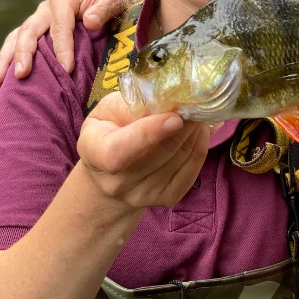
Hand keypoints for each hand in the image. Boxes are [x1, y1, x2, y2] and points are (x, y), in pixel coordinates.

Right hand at [0, 0, 134, 85]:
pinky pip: (17, 44)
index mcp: (64, 0)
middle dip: (24, 53)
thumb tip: (90, 21)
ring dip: (8, 58)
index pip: (60, 26)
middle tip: (22, 74)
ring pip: (17, 38)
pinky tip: (0, 79)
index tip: (66, 69)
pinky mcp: (36, 32)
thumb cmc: (112, 1)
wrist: (107, 0)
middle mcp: (46, 9)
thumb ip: (104, 9)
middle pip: (30, 31)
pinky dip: (7, 59)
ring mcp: (38, 20)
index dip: (62, 48)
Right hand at [77, 92, 209, 208]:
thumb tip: (172, 99)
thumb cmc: (107, 132)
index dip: (150, 133)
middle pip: (162, 152)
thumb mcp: (108, 111)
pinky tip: (200, 132)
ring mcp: (143, 194)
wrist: (108, 175)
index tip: (175, 118)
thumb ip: (134, 105)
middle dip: (186, 124)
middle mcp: (118, 182)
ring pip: (181, 159)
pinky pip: (192, 171)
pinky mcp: (166, 199)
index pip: (122, 150)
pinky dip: (200, 147)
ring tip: (198, 114)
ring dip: (196, 132)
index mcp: (98, 153)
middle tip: (198, 102)